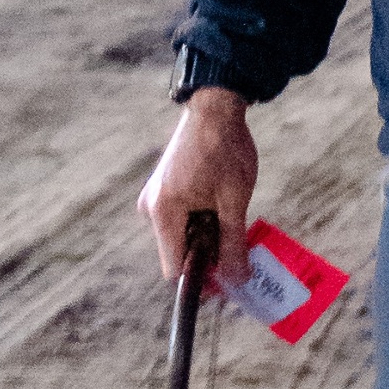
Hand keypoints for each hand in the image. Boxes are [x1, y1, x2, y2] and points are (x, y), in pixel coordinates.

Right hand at [142, 86, 258, 287]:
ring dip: (206, 237)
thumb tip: (238, 280)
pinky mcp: (163, 190)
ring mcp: (154, 198)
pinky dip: (201, 221)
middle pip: (178, 253)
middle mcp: (150, 209)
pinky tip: (221, 207)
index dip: (201, 281)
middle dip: (207, 257)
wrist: (214, 108)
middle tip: (238, 248)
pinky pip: (181, 219)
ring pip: (182, 237)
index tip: (227, 281)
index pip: (174, 270)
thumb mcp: (234, 202)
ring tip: (231, 217)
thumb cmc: (225, 152)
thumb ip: (233, 243)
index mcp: (163, 214)